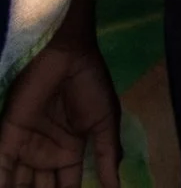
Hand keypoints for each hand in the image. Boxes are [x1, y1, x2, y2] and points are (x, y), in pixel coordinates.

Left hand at [0, 24, 122, 187]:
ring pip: (18, 182)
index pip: (66, 186)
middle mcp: (45, 154)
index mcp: (70, 152)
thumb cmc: (91, 86)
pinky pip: (2, 167)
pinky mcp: (7, 138)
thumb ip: (108, 155)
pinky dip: (2, 181)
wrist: (68, 58)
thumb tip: (116, 186)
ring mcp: (25, 147)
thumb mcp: (105, 121)